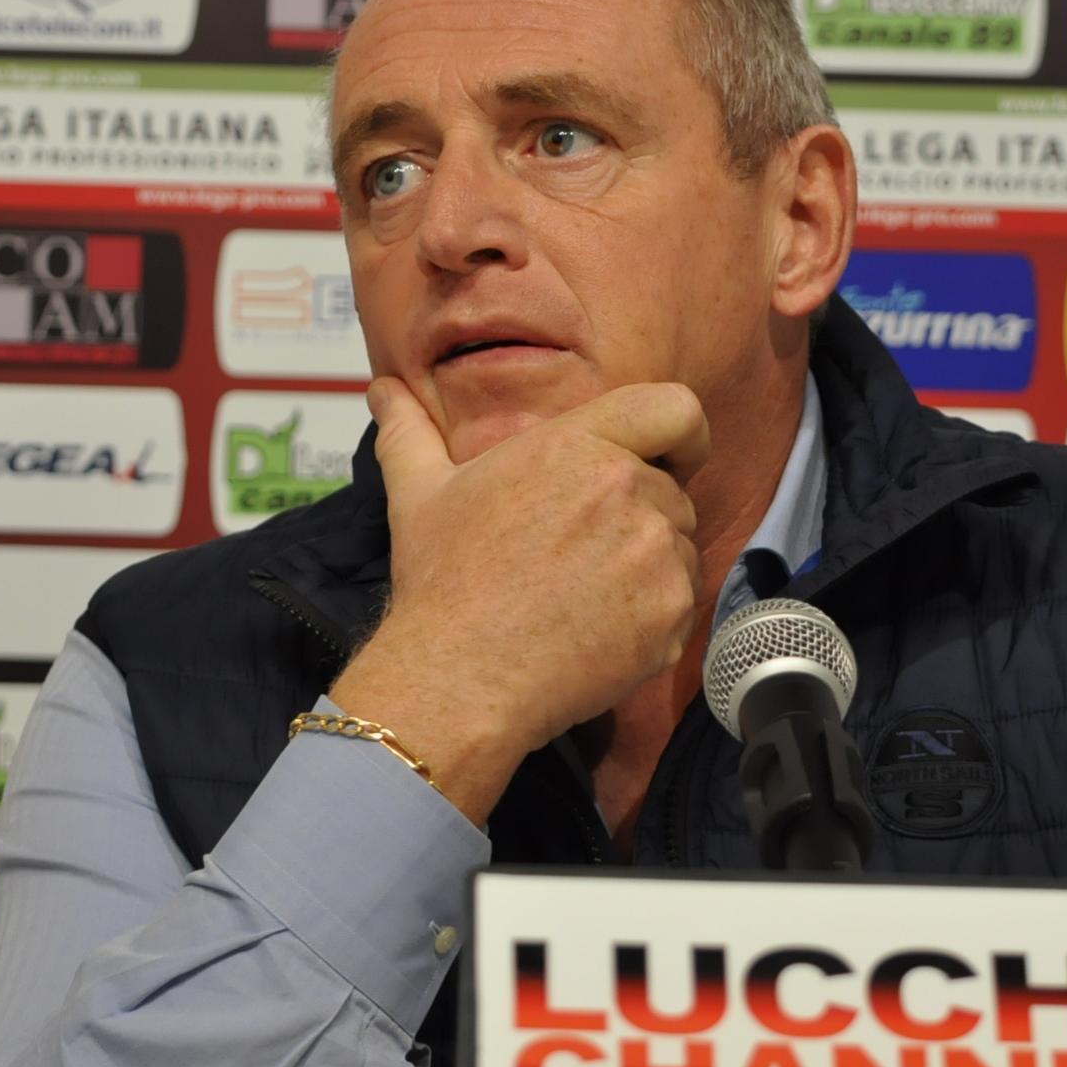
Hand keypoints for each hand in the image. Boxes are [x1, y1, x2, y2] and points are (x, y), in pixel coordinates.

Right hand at [327, 377, 709, 822]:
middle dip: (641, 513)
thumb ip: (410, 430)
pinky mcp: (671, 613)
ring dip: (648, 563)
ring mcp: (656, 553)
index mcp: (577, 445)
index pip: (675, 409)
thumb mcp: (418, 493)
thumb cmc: (442, 582)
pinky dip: (653, 613)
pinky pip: (683, 599)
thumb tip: (383, 389)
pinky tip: (597, 627)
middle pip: (672, 488)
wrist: (461, 678)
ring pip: (680, 545)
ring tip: (584, 593)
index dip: (680, 434)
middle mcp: (628, 489)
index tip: (665, 458)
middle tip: (581, 551)